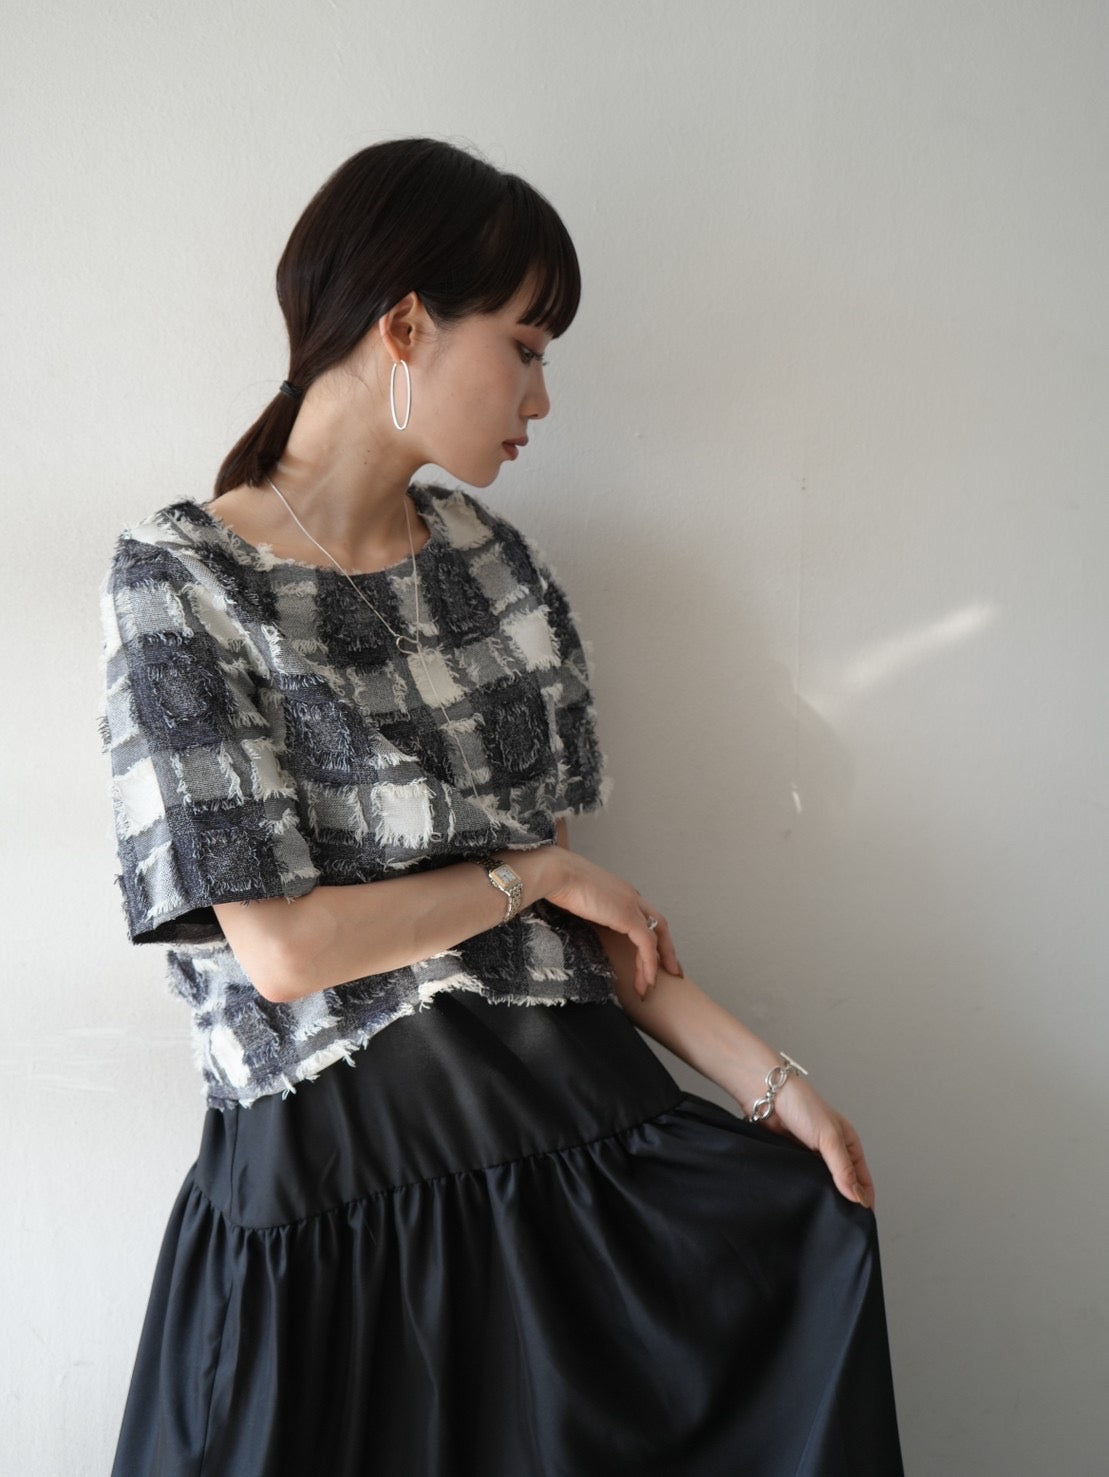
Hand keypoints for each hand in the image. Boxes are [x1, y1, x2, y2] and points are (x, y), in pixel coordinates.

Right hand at [526, 846, 681, 998]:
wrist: (557, 873)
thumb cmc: (558, 881)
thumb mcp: (576, 897)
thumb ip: (584, 907)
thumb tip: (577, 918)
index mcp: (620, 891)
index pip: (644, 915)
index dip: (650, 934)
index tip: (650, 952)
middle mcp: (631, 896)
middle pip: (659, 924)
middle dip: (666, 949)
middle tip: (671, 970)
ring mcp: (632, 905)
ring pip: (656, 937)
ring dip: (655, 964)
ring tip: (650, 986)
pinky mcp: (628, 917)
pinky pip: (646, 945)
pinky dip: (649, 963)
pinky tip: (647, 980)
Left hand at [753, 1075, 875, 1209]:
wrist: (766, 1097)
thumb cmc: (802, 1106)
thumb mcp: (829, 1137)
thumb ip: (843, 1168)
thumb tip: (857, 1197)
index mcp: (849, 1145)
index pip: (863, 1179)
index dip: (864, 1198)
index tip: (861, 1219)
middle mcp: (832, 1153)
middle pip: (844, 1185)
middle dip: (843, 1201)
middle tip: (840, 1221)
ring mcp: (812, 1159)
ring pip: (822, 1185)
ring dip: (822, 1196)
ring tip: (821, 1213)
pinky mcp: (794, 1162)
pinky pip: (803, 1181)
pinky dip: (805, 1189)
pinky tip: (803, 1199)